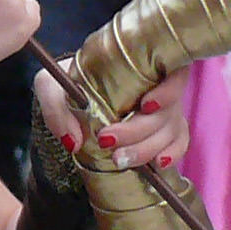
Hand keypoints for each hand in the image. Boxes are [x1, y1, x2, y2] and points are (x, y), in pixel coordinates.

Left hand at [41, 60, 189, 172]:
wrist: (74, 99)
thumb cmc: (67, 85)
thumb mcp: (51, 86)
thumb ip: (56, 107)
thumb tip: (74, 141)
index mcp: (139, 65)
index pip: (171, 73)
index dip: (167, 91)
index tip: (146, 106)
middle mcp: (157, 86)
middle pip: (166, 111)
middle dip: (137, 131)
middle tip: (106, 140)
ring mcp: (164, 110)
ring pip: (170, 131)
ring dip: (146, 149)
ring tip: (118, 160)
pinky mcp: (165, 131)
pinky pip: (179, 144)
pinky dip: (171, 155)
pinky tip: (157, 164)